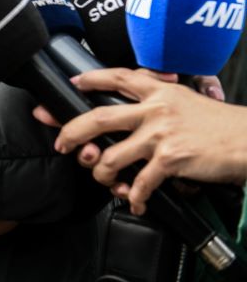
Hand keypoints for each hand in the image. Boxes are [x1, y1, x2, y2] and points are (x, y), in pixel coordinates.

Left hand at [37, 68, 246, 215]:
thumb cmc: (219, 124)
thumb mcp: (187, 98)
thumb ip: (159, 98)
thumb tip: (134, 101)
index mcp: (159, 92)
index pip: (119, 78)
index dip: (92, 79)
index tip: (73, 84)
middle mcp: (155, 110)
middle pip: (99, 118)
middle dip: (73, 131)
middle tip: (62, 143)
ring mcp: (160, 134)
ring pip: (112, 157)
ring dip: (102, 175)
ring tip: (106, 182)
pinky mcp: (171, 159)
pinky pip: (141, 182)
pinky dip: (135, 197)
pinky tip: (136, 203)